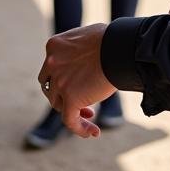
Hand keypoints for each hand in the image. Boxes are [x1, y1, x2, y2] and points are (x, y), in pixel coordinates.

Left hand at [37, 23, 114, 138]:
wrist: (118, 47)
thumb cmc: (109, 39)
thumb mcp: (84, 39)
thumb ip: (75, 51)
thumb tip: (83, 61)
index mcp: (53, 46)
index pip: (51, 68)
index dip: (61, 79)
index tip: (77, 84)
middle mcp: (52, 63)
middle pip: (50, 87)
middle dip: (63, 96)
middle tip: (81, 102)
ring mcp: (60, 81)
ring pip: (58, 104)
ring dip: (72, 111)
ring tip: (90, 115)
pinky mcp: (71, 98)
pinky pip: (70, 120)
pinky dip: (80, 128)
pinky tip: (93, 132)